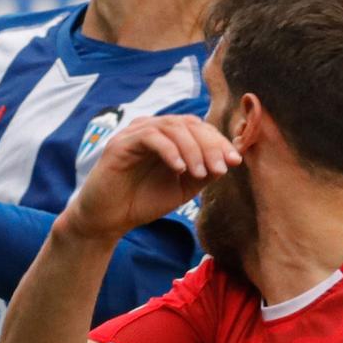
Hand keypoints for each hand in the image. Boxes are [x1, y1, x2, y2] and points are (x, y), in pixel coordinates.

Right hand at [64, 115, 240, 243]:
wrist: (108, 219)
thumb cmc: (143, 201)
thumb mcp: (183, 188)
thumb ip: (204, 173)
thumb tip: (230, 159)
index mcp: (168, 137)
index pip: (199, 128)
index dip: (219, 141)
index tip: (235, 161)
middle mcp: (152, 129)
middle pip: (189, 123)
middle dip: (209, 145)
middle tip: (221, 168)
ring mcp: (135, 134)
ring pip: (172, 127)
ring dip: (192, 149)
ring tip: (200, 173)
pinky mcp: (120, 144)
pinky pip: (150, 137)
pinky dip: (169, 150)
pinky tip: (179, 169)